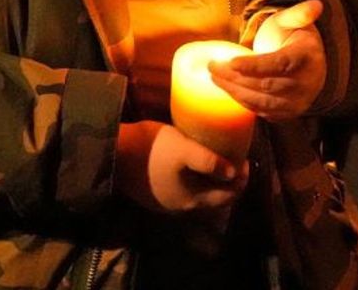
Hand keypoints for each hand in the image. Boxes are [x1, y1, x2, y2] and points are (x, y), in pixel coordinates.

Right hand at [115, 121, 247, 213]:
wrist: (112, 153)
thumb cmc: (151, 149)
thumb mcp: (184, 148)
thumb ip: (209, 161)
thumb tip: (232, 172)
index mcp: (192, 201)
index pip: (229, 196)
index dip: (242, 179)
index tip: (245, 157)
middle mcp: (182, 209)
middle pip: (215, 198)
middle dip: (228, 180)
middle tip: (233, 156)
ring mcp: (167, 204)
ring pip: (200, 195)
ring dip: (211, 180)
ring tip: (216, 157)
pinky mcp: (155, 195)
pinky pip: (185, 191)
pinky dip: (196, 180)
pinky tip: (192, 163)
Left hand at [212, 0, 326, 119]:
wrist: (308, 65)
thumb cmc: (295, 39)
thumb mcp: (295, 22)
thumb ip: (300, 13)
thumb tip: (316, 4)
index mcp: (307, 58)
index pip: (280, 64)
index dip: (255, 66)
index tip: (231, 62)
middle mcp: (306, 84)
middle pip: (266, 84)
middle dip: (236, 77)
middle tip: (212, 66)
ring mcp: (298, 102)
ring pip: (262, 101)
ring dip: (234, 90)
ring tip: (215, 77)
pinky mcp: (288, 113)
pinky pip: (262, 111)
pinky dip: (242, 101)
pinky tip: (227, 88)